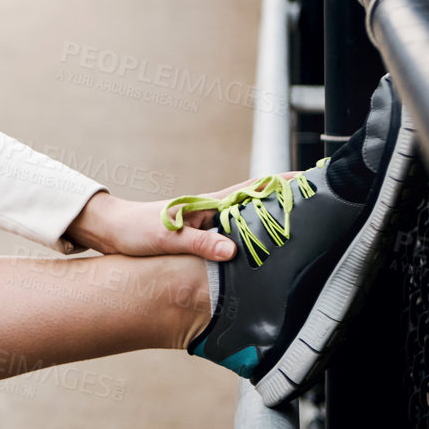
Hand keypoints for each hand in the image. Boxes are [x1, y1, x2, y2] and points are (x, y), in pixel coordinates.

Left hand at [61, 177, 300, 260]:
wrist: (110, 231)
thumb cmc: (136, 230)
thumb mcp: (168, 238)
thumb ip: (200, 243)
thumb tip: (233, 251)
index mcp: (208, 205)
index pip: (252, 189)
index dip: (280, 183)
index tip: (310, 177)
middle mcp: (210, 210)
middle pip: (255, 201)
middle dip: (284, 198)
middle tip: (317, 201)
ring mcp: (205, 221)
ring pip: (246, 216)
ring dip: (269, 216)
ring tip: (299, 222)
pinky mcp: (198, 235)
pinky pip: (233, 231)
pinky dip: (250, 233)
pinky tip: (260, 245)